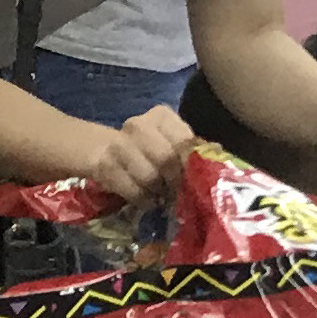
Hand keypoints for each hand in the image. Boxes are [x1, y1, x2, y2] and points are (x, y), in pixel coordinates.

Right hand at [82, 107, 196, 208]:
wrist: (101, 149)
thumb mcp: (169, 142)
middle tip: (180, 193)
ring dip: (160, 192)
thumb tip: (214, 169)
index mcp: (161, 116)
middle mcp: (139, 125)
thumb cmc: (147, 149)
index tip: (195, 181)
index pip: (185, 142)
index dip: (192, 166)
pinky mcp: (105, 167)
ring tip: (163, 196)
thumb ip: (190, 151)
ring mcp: (119, 145)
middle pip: (167, 159)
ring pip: (150, 177)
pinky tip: (148, 201)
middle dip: (176, 181)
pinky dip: (144, 200)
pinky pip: (133, 190)